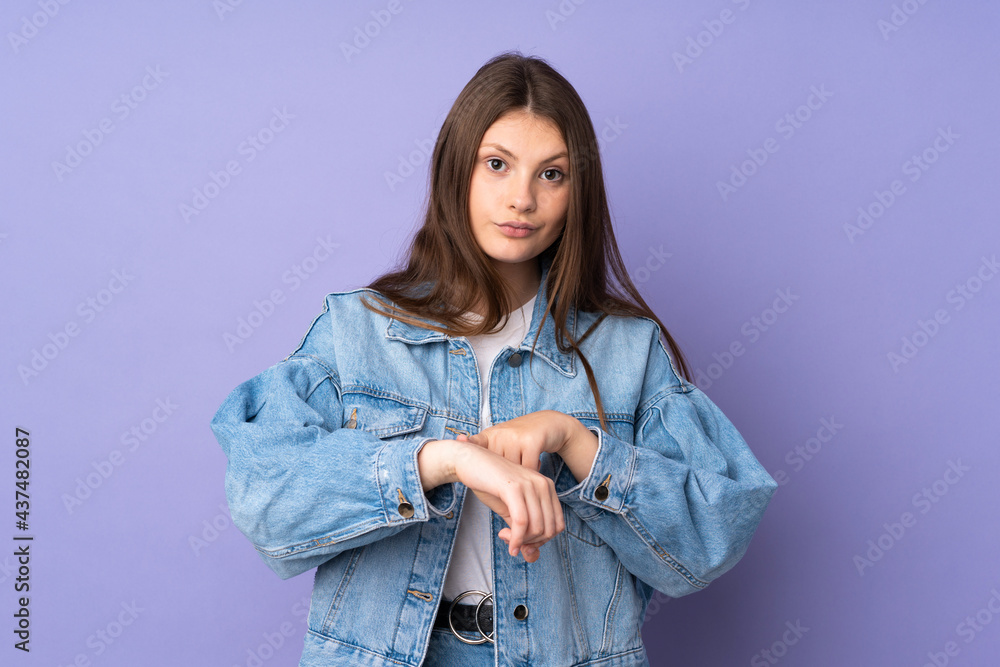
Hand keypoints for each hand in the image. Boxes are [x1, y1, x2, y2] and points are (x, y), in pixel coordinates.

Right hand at [450, 440, 563, 562]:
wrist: (470, 461)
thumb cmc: (490, 485)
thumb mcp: (510, 512)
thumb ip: (524, 532)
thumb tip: (532, 557)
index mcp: (547, 487)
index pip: (558, 525)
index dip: (542, 540)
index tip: (523, 541)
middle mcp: (543, 485)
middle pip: (549, 529)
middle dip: (532, 543)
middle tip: (512, 541)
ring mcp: (530, 485)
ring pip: (537, 528)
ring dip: (522, 541)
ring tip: (506, 537)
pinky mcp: (514, 488)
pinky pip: (522, 522)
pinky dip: (516, 539)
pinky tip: (508, 543)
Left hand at [458, 410, 574, 471]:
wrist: (550, 423)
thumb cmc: (522, 442)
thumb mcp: (503, 447)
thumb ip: (491, 464)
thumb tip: (478, 485)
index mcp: (490, 437)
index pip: (476, 442)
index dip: (468, 443)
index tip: (459, 440)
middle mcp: (500, 435)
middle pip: (498, 468)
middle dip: (506, 478)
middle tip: (514, 476)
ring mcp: (515, 437)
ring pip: (514, 471)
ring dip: (522, 477)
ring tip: (526, 468)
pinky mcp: (531, 441)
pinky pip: (529, 469)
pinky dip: (534, 473)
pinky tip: (537, 464)